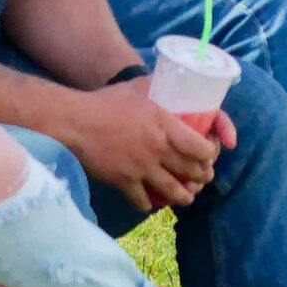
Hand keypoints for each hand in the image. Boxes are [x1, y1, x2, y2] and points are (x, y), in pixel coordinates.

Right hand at [70, 79, 225, 210]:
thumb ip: (160, 86)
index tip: (210, 154)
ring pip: (173, 191)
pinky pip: (144, 201)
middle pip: (191, 172)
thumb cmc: (107, 100)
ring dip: (183, 197)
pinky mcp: (124, 182)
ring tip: (186, 197)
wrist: (75, 122)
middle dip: (201, 177)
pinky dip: (150, 204)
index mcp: (166, 125)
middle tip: (202, 177)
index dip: (210, 154)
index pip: (201, 148)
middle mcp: (158, 150)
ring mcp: (142, 168)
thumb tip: (174, 81)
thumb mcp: (140, 86)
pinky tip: (151, 203)